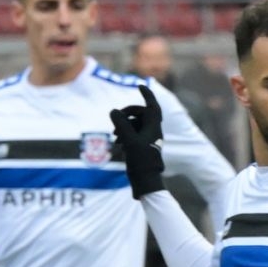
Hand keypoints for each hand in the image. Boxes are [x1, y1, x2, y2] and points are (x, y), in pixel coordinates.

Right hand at [108, 83, 166, 198]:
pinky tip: (118, 145)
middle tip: (115, 119)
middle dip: (126, 114)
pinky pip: (133, 135)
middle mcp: (153, 132)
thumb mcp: (128, 140)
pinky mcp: (142, 147)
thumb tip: (114, 111)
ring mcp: (148, 139)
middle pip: (140, 114)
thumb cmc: (140, 161)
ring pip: (135, 125)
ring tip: (115, 136)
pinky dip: (124, 135)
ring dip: (123, 126)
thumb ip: (121, 124)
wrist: (146, 181)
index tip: (140, 85)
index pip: (152, 106)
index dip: (147, 94)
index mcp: (154, 128)